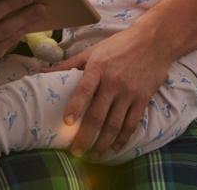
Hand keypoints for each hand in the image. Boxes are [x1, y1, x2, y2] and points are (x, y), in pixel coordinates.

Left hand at [45, 26, 170, 158]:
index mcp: (98, 68)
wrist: (154, 40)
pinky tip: (114, 147)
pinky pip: (131, 124)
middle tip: (76, 152)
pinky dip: (123, 139)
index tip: (67, 123)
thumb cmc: (119, 45)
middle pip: (98, 115)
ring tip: (93, 155)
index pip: (84, 90)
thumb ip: (69, 64)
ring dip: (103, 143)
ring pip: (114, 125)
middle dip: (86, 137)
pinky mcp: (143, 99)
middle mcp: (113, 82)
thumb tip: (42, 72)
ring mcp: (129, 93)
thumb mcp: (93, 50)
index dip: (75, 107)